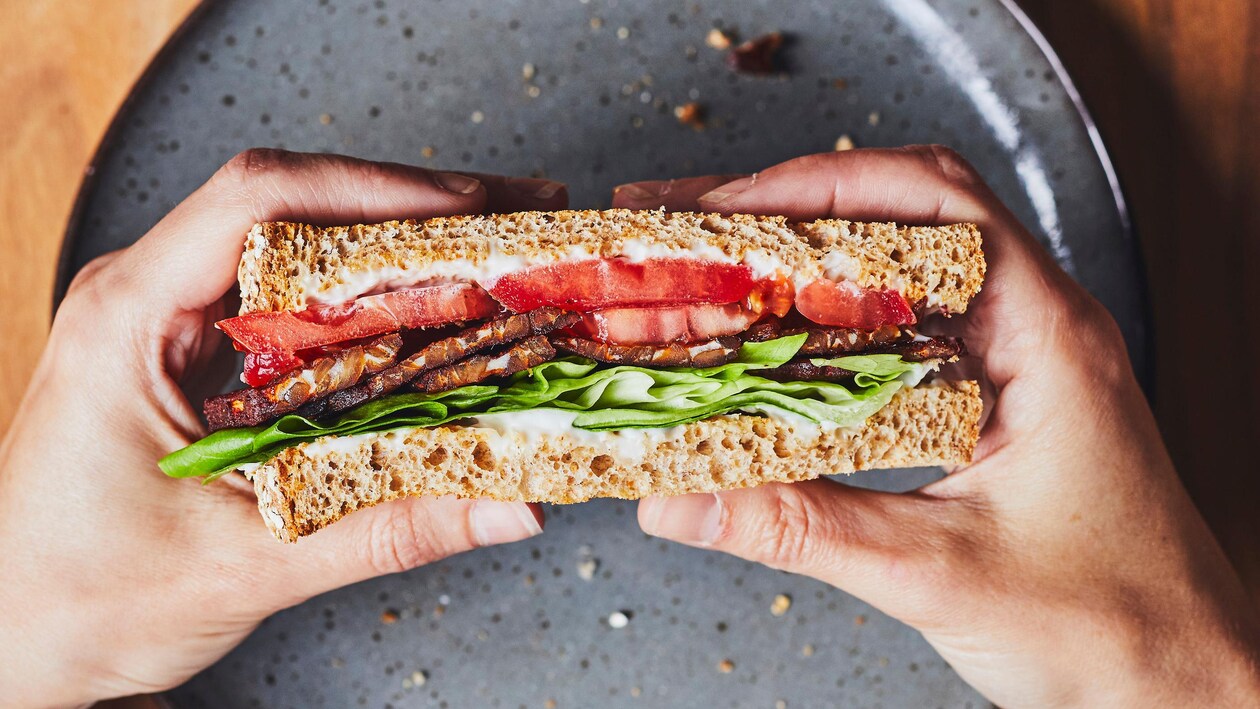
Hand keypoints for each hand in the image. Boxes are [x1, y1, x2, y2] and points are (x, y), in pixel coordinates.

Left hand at [0, 150, 566, 707]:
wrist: (12, 642)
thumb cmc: (79, 603)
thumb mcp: (247, 568)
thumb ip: (387, 530)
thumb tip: (508, 503)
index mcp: (128, 318)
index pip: (258, 200)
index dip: (377, 191)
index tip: (472, 210)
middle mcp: (144, 297)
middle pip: (291, 206)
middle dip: (412, 209)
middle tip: (515, 221)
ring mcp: (167, 322)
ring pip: (294, 246)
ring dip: (395, 249)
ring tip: (491, 256)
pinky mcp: (192, 355)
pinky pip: (289, 300)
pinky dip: (366, 299)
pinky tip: (428, 314)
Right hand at [618, 147, 1259, 706]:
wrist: (1183, 682)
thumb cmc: (1109, 625)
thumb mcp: (935, 574)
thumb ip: (800, 529)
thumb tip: (680, 500)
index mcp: (1046, 336)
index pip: (933, 204)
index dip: (818, 191)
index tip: (723, 210)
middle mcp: (1035, 325)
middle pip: (904, 215)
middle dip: (788, 211)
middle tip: (686, 226)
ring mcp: (1016, 358)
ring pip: (900, 269)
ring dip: (805, 261)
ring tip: (708, 268)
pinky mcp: (994, 398)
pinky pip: (902, 330)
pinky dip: (828, 319)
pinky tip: (771, 340)